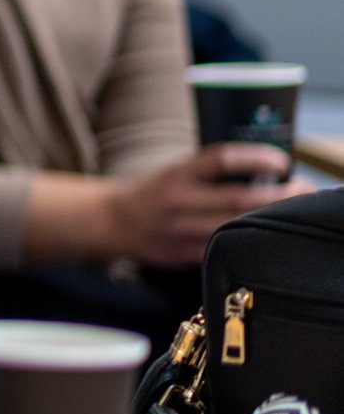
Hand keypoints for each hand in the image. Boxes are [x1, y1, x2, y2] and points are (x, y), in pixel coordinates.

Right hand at [106, 145, 314, 267]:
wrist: (111, 221)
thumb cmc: (152, 192)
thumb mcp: (175, 172)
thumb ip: (208, 172)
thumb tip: (262, 170)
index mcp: (175, 175)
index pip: (219, 160)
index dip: (253, 158)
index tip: (281, 161)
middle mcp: (177, 201)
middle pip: (236, 199)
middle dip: (276, 196)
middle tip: (302, 189)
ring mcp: (179, 231)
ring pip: (233, 228)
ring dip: (268, 220)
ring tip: (293, 213)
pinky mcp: (182, 255)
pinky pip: (221, 251)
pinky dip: (246, 244)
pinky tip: (264, 238)